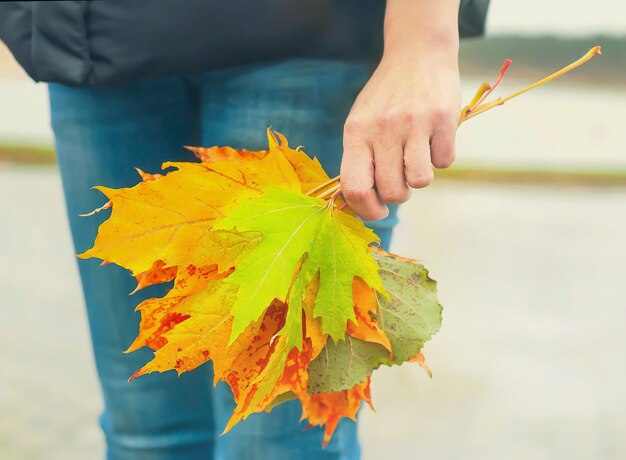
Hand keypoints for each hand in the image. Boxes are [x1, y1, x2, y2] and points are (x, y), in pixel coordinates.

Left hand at [340, 0, 460, 220]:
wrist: (417, 54)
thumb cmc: (386, 98)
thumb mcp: (361, 123)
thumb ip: (359, 159)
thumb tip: (361, 203)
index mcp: (356, 133)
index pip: (354, 187)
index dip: (367, 210)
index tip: (378, 211)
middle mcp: (382, 128)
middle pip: (391, 191)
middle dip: (399, 195)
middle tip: (401, 180)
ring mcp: (413, 123)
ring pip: (420, 182)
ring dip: (420, 178)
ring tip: (416, 158)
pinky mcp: (443, 118)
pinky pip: (445, 162)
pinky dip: (441, 157)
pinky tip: (434, 139)